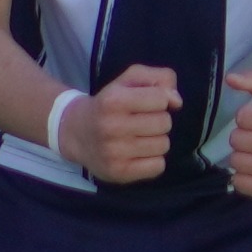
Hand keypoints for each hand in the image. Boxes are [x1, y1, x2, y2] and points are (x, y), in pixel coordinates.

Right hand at [58, 63, 182, 185]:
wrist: (75, 132)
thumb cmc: (108, 104)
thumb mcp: (129, 80)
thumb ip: (159, 78)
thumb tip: (176, 102)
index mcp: (113, 100)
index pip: (161, 99)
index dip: (158, 100)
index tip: (144, 104)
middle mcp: (112, 127)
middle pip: (164, 123)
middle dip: (157, 121)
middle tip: (140, 122)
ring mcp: (114, 152)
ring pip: (163, 145)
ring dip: (155, 141)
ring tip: (139, 138)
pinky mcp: (119, 172)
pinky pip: (158, 166)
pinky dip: (153, 160)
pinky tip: (138, 154)